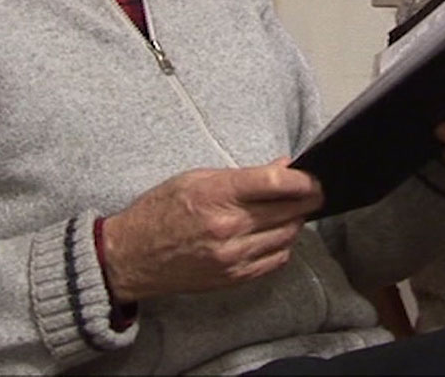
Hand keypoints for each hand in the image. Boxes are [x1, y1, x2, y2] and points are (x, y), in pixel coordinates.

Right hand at [100, 160, 322, 302]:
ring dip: (296, 221)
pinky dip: (283, 245)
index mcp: (217, 195)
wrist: (131, 257)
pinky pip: (276, 260)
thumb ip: (244, 175)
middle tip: (313, 190)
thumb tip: (284, 167)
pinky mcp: (234, 277)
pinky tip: (276, 234)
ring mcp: (232, 256)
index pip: (277, 183)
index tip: (313, 176)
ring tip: (291, 210)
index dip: (304, 178)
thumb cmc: (159, 211)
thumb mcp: (196, 178)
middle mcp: (228, 228)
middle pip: (290, 210)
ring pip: (288, 236)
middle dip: (308, 198)